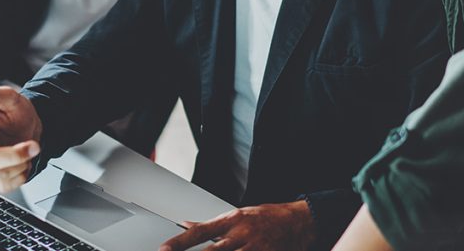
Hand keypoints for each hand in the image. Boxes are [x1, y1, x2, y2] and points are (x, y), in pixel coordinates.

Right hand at [0, 82, 42, 192]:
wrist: (31, 129)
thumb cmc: (16, 114)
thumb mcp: (10, 98)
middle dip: (14, 155)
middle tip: (33, 145)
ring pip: (3, 174)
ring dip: (22, 161)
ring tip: (23, 147)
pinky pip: (13, 183)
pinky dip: (25, 171)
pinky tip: (21, 160)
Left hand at [159, 201, 314, 250]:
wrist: (300, 221)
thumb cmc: (268, 218)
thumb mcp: (239, 216)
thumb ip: (213, 225)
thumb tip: (187, 224)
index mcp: (232, 220)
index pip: (199, 232)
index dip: (180, 242)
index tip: (163, 248)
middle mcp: (241, 234)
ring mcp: (255, 248)